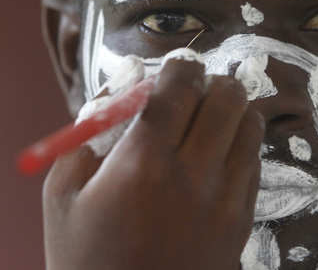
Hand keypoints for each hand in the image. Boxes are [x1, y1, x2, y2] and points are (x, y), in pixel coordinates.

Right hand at [43, 58, 263, 269]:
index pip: (180, 86)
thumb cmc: (85, 261)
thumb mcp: (62, 196)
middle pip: (228, 97)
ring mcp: (225, 200)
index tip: (175, 68)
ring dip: (232, 111)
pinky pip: (255, 162)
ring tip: (210, 120)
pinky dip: (241, 145)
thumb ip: (89, 134)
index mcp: (143, 163)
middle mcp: (193, 175)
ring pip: (250, 125)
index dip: (180, 66)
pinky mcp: (242, 221)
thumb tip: (123, 89)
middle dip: (211, 82)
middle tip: (194, 91)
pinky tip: (217, 156)